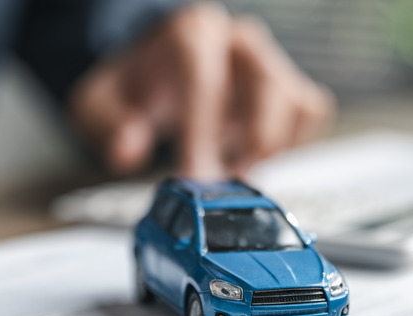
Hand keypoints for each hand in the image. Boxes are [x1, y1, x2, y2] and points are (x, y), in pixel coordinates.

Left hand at [71, 2, 333, 178]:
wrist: (160, 70)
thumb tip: (127, 152)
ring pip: (295, 102)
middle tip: (225, 184)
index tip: (197, 178)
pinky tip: (254, 157)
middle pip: (266, 85)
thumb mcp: (102, 102)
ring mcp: (268, 62)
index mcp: (191, 35)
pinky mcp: (287, 86)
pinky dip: (291, 144)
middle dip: (248, 144)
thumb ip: (110, 125)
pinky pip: (310, 112)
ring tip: (237, 171)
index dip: (202, 132)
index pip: (204, 77)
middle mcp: (237, 42)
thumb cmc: (137, 86)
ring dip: (271, 149)